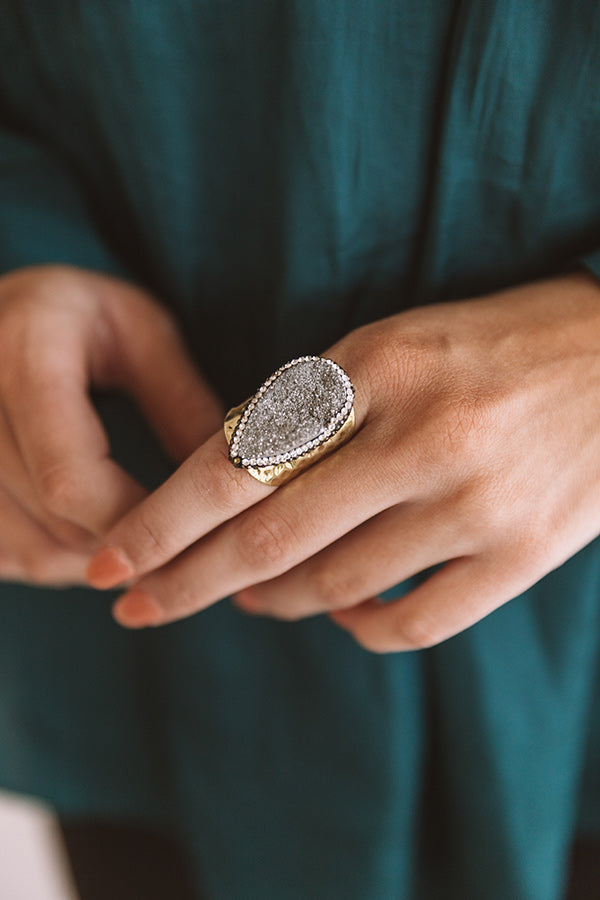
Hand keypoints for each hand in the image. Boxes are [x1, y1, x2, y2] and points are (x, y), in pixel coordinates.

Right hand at [0, 265, 220, 585]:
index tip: (189, 531)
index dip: (134, 522)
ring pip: (29, 551)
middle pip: (52, 523)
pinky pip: (5, 555)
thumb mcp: (142, 331)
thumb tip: (234, 482)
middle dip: (127, 546)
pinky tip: (90, 533)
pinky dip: (55, 558)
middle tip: (183, 546)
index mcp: (24, 358)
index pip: (70, 480)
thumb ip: (181, 400)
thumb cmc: (79, 313)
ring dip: (95, 562)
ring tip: (143, 536)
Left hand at [86, 272, 599, 650]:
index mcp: (378, 366)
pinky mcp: (524, 554)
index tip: (115, 561)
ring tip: (247, 597)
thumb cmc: (491, 346)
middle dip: (188, 583)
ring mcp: (478, 503)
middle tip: (136, 608)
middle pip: (272, 540)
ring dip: (276, 601)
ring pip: (338, 587)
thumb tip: (235, 489)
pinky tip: (344, 615)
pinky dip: (362, 630)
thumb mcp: (393, 345)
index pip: (243, 458)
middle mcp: (424, 436)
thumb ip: (317, 412)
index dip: (166, 520)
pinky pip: (416, 624)